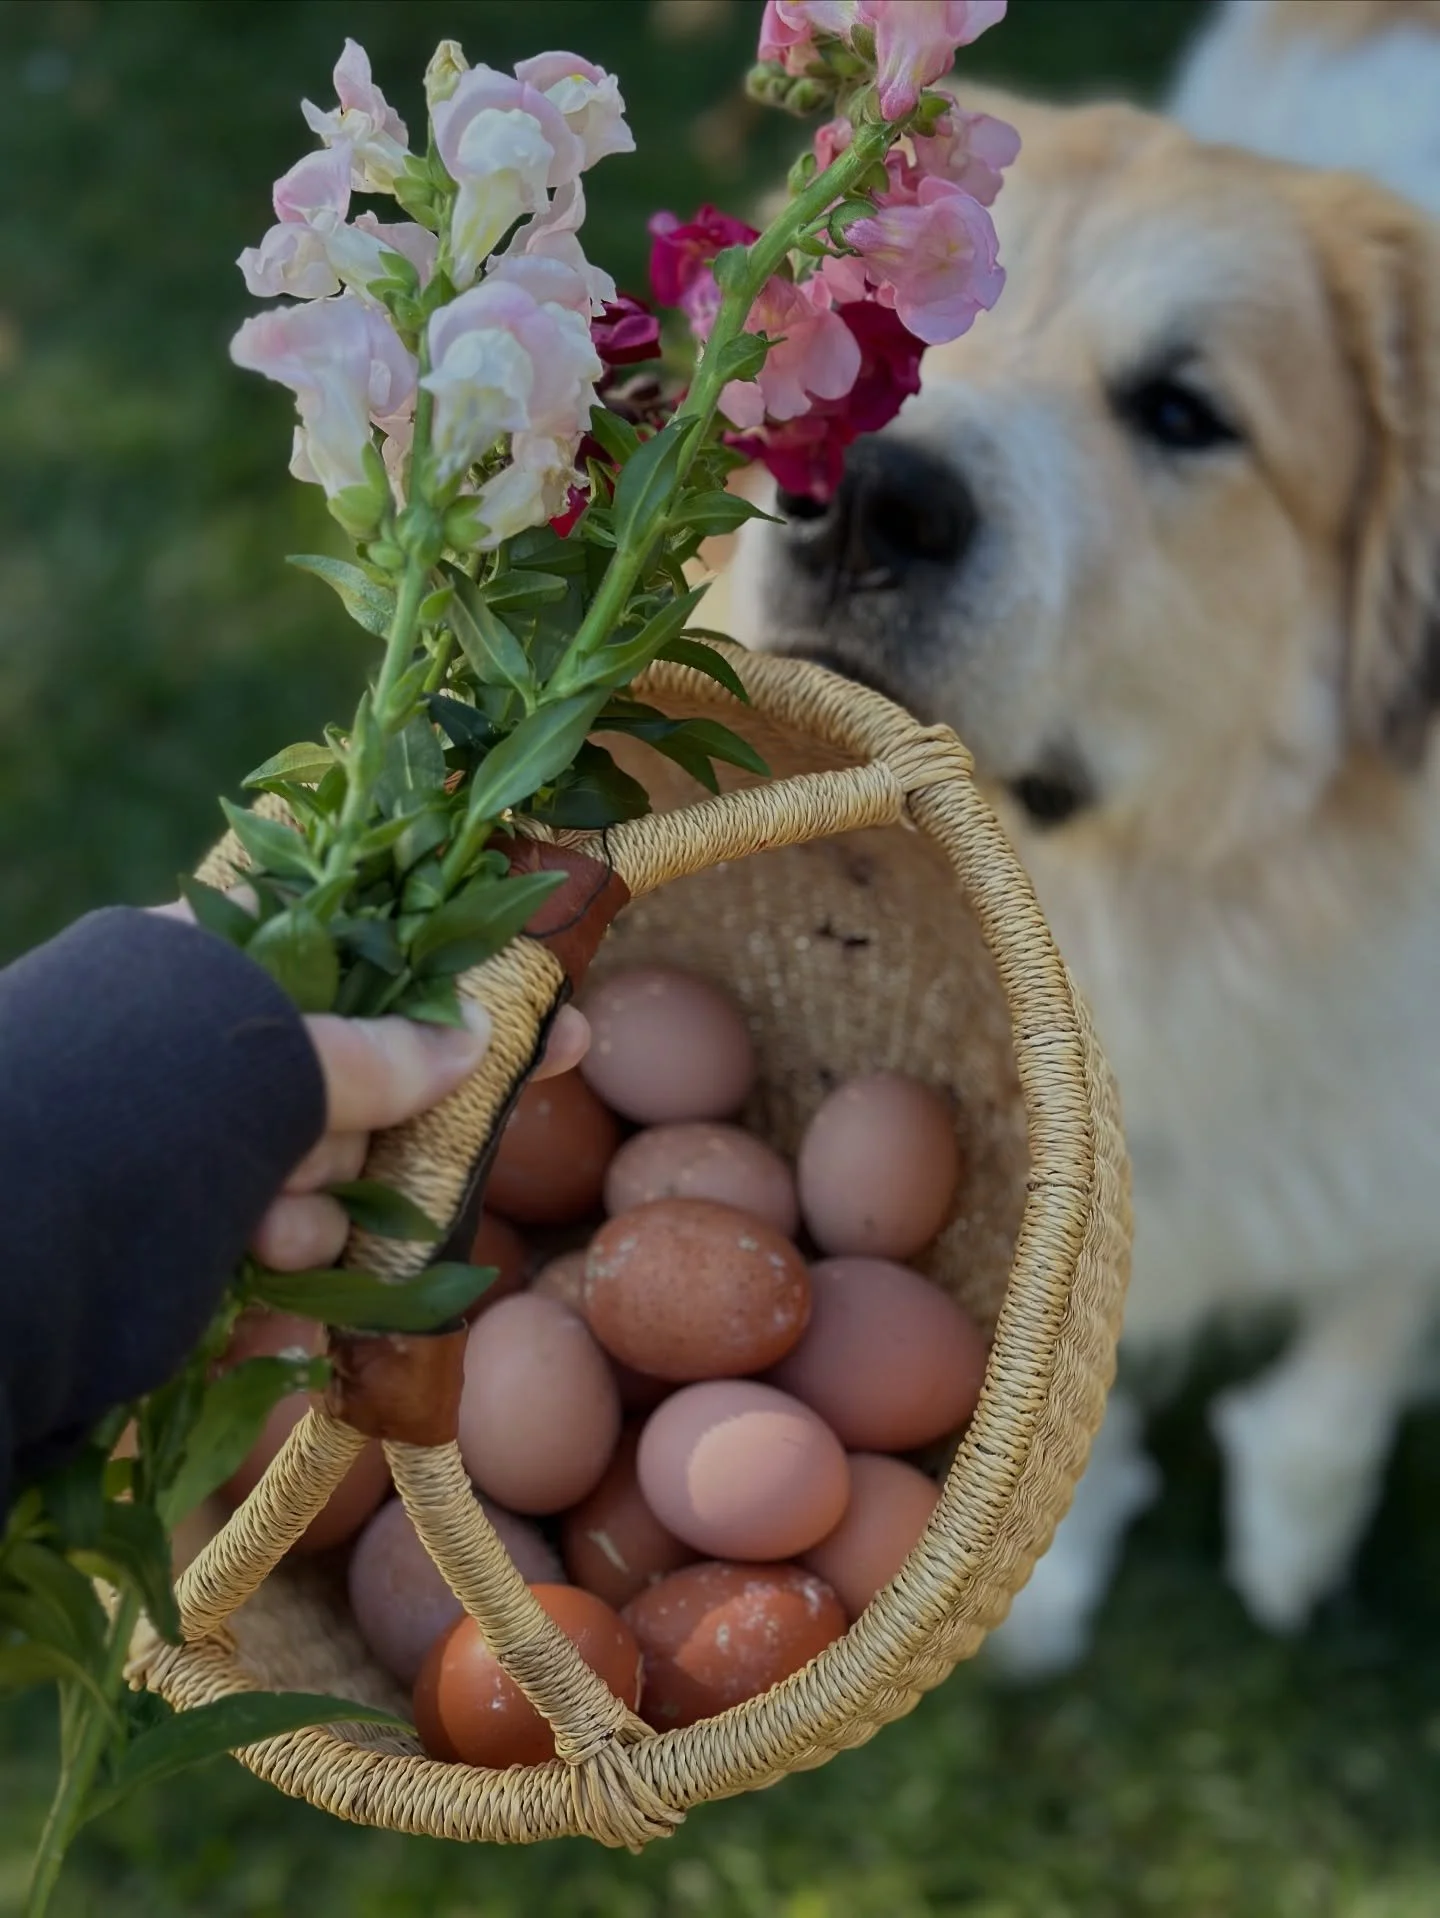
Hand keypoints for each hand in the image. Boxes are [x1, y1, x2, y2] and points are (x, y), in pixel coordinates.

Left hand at [151, 895, 587, 1270]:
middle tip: (370, 1145)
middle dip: (370, 1134)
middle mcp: (203, 1051)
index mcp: (211, 969)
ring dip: (315, 1208)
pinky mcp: (183, 1234)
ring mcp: (191, 1144)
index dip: (462, 1002)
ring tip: (263, 1220)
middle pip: (355, 1088)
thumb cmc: (141, 1109)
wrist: (15, 1252)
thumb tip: (477, 1037)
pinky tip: (258, 1272)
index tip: (559, 1029)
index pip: (370, 969)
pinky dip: (282, 1263)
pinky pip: (283, 1243)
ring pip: (322, 1174)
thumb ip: (379, 1052)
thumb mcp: (274, 1059)